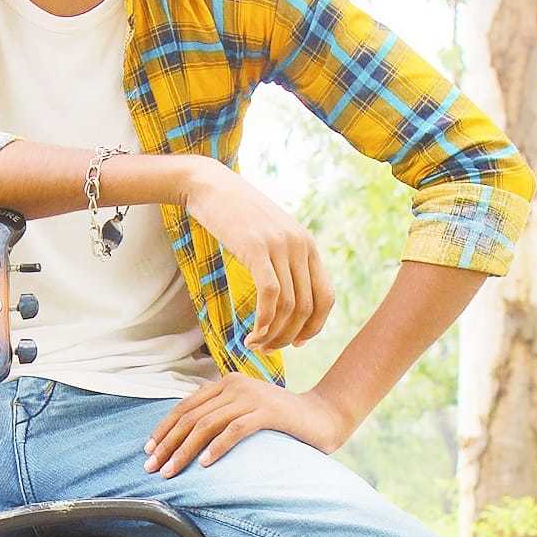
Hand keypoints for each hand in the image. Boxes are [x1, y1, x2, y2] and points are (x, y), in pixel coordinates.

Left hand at [143, 377, 351, 475]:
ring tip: (172, 470)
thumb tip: (184, 439)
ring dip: (185, 450)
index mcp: (225, 383)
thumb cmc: (281, 420)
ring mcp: (252, 397)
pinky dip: (217, 447)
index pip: (185, 407)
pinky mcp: (268, 412)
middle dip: (168, 444)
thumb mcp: (244, 412)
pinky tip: (205, 464)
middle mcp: (234, 385)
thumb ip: (220, 416)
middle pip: (191, 416)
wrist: (323, 416)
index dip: (164, 429)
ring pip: (207, 424)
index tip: (149, 450)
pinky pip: (235, 430)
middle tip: (153, 467)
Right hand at [182, 159, 334, 350]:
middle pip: (306, 307)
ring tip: (254, 344)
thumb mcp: (270, 234)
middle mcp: (300, 246)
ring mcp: (279, 247)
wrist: (210, 185)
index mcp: (308, 245)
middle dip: (289, 337)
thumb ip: (283, 258)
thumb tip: (287, 292)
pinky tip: (251, 332)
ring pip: (288, 306)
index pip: (326, 297)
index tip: (296, 343)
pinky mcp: (256, 249)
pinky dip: (263, 320)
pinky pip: (269, 294)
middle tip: (267, 350)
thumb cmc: (236, 214)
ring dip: (272, 334)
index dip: (314, 327)